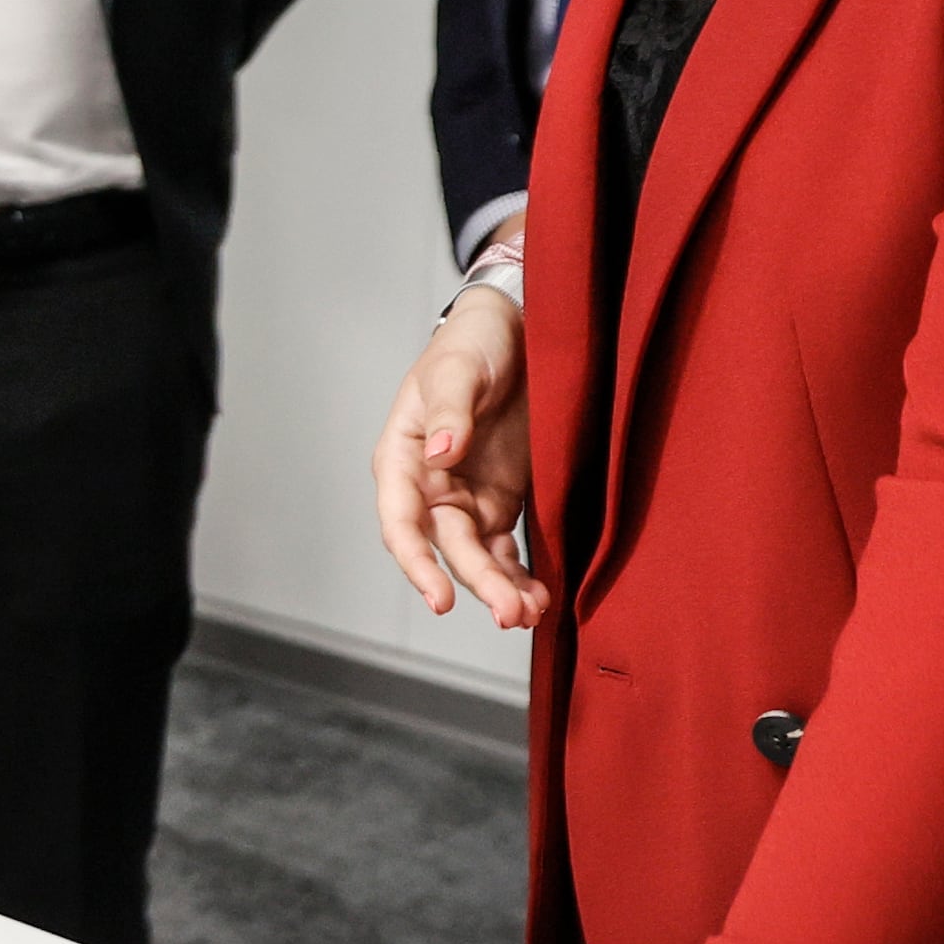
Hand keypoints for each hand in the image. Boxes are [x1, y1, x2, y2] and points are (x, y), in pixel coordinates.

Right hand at [376, 274, 542, 628]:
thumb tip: (443, 453)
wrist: (518, 328)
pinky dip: (521, 575)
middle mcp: (430, 487)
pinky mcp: (503, 500)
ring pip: (477, 557)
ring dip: (500, 588)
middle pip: (447, 548)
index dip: (418, 563)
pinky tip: (541, 597)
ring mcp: (468, 497)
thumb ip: (451, 410)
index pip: (402, 522)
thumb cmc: (473, 342)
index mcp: (404, 457)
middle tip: (511, 614)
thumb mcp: (458, 367)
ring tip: (531, 614)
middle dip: (477, 583)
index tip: (442, 597)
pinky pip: (507, 549)